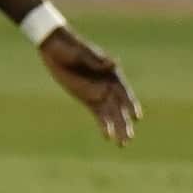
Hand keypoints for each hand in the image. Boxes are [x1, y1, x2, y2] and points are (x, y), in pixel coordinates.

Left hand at [39, 28, 140, 145]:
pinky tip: (108, 137)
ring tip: (122, 144)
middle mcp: (108, 84)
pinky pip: (98, 114)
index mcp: (111, 72)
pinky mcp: (88, 98)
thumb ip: (96, 60)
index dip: (131, 104)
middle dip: (125, 123)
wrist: (55, 47)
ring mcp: (99, 92)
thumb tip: (112, 64)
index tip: (136, 116)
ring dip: (118, 128)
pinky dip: (104, 125)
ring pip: (111, 114)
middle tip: (129, 138)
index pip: (124, 91)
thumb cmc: (70, 47)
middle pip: (120, 107)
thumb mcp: (81, 53)